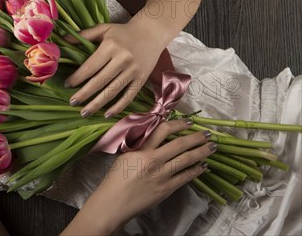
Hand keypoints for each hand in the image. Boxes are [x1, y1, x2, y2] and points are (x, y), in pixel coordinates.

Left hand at [63, 21, 164, 117]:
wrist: (152, 32)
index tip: (67, 85)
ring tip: (84, 113)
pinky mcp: (142, 79)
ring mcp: (133, 70)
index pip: (91, 66)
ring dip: (97, 104)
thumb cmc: (123, 31)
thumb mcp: (104, 29)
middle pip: (100, 81)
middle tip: (72, 102)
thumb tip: (63, 38)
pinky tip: (107, 114)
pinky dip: (118, 107)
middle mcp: (123, 59)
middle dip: (84, 94)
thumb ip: (84, 35)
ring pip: (113, 91)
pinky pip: (129, 96)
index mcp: (111, 47)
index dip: (78, 77)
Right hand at [63, 120, 213, 234]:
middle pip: (180, 144)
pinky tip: (203, 166)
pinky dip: (196, 170)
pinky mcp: (166, 189)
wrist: (114, 203)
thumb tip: (155, 135)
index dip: (178, 124)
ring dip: (201, 152)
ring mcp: (161, 175)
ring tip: (211, 147)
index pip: (162, 130)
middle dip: (196, 138)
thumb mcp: (124, 155)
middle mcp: (153, 160)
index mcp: (141, 149)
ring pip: (186, 160)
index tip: (188, 122)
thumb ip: (140, 145)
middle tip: (208, 134)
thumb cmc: (115, 179)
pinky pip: (185, 177)